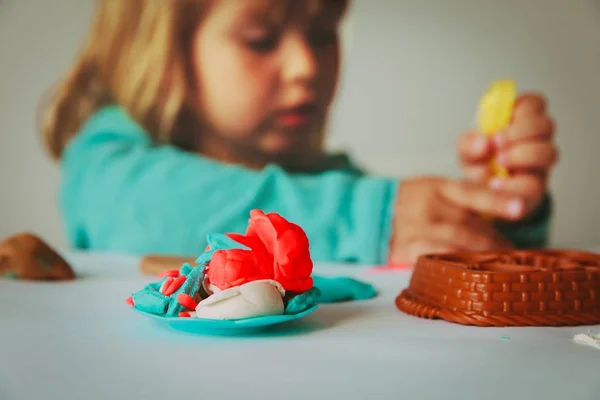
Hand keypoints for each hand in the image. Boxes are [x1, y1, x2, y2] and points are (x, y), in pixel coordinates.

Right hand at [388, 177, 526, 263]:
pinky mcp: (404, 251)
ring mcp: (416, 229)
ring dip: (479, 256)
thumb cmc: (409, 202)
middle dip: (494, 242)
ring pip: (455, 245)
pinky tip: (464, 272)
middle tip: (512, 254)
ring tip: (495, 265)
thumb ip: (462, 198)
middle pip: (469, 225)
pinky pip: (434, 261)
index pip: (471, 193)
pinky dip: (452, 267)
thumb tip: (503, 210)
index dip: (497, 200)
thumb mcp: (432, 188)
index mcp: (436, 188)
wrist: (367, 212)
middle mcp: (427, 207)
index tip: (521, 209)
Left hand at [458, 93, 557, 214]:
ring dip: (521, 156)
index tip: (500, 121)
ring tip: (498, 162)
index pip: (534, 103)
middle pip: (546, 125)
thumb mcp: (466, 150)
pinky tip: (495, 184)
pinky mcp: (537, 187)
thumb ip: (468, 143)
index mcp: (520, 121)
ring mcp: (540, 163)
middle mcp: (536, 139)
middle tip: (496, 143)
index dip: (521, 110)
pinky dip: (512, 184)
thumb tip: (484, 143)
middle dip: (519, 133)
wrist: (479, 194)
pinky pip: (535, 184)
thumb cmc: (478, 162)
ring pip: (549, 152)